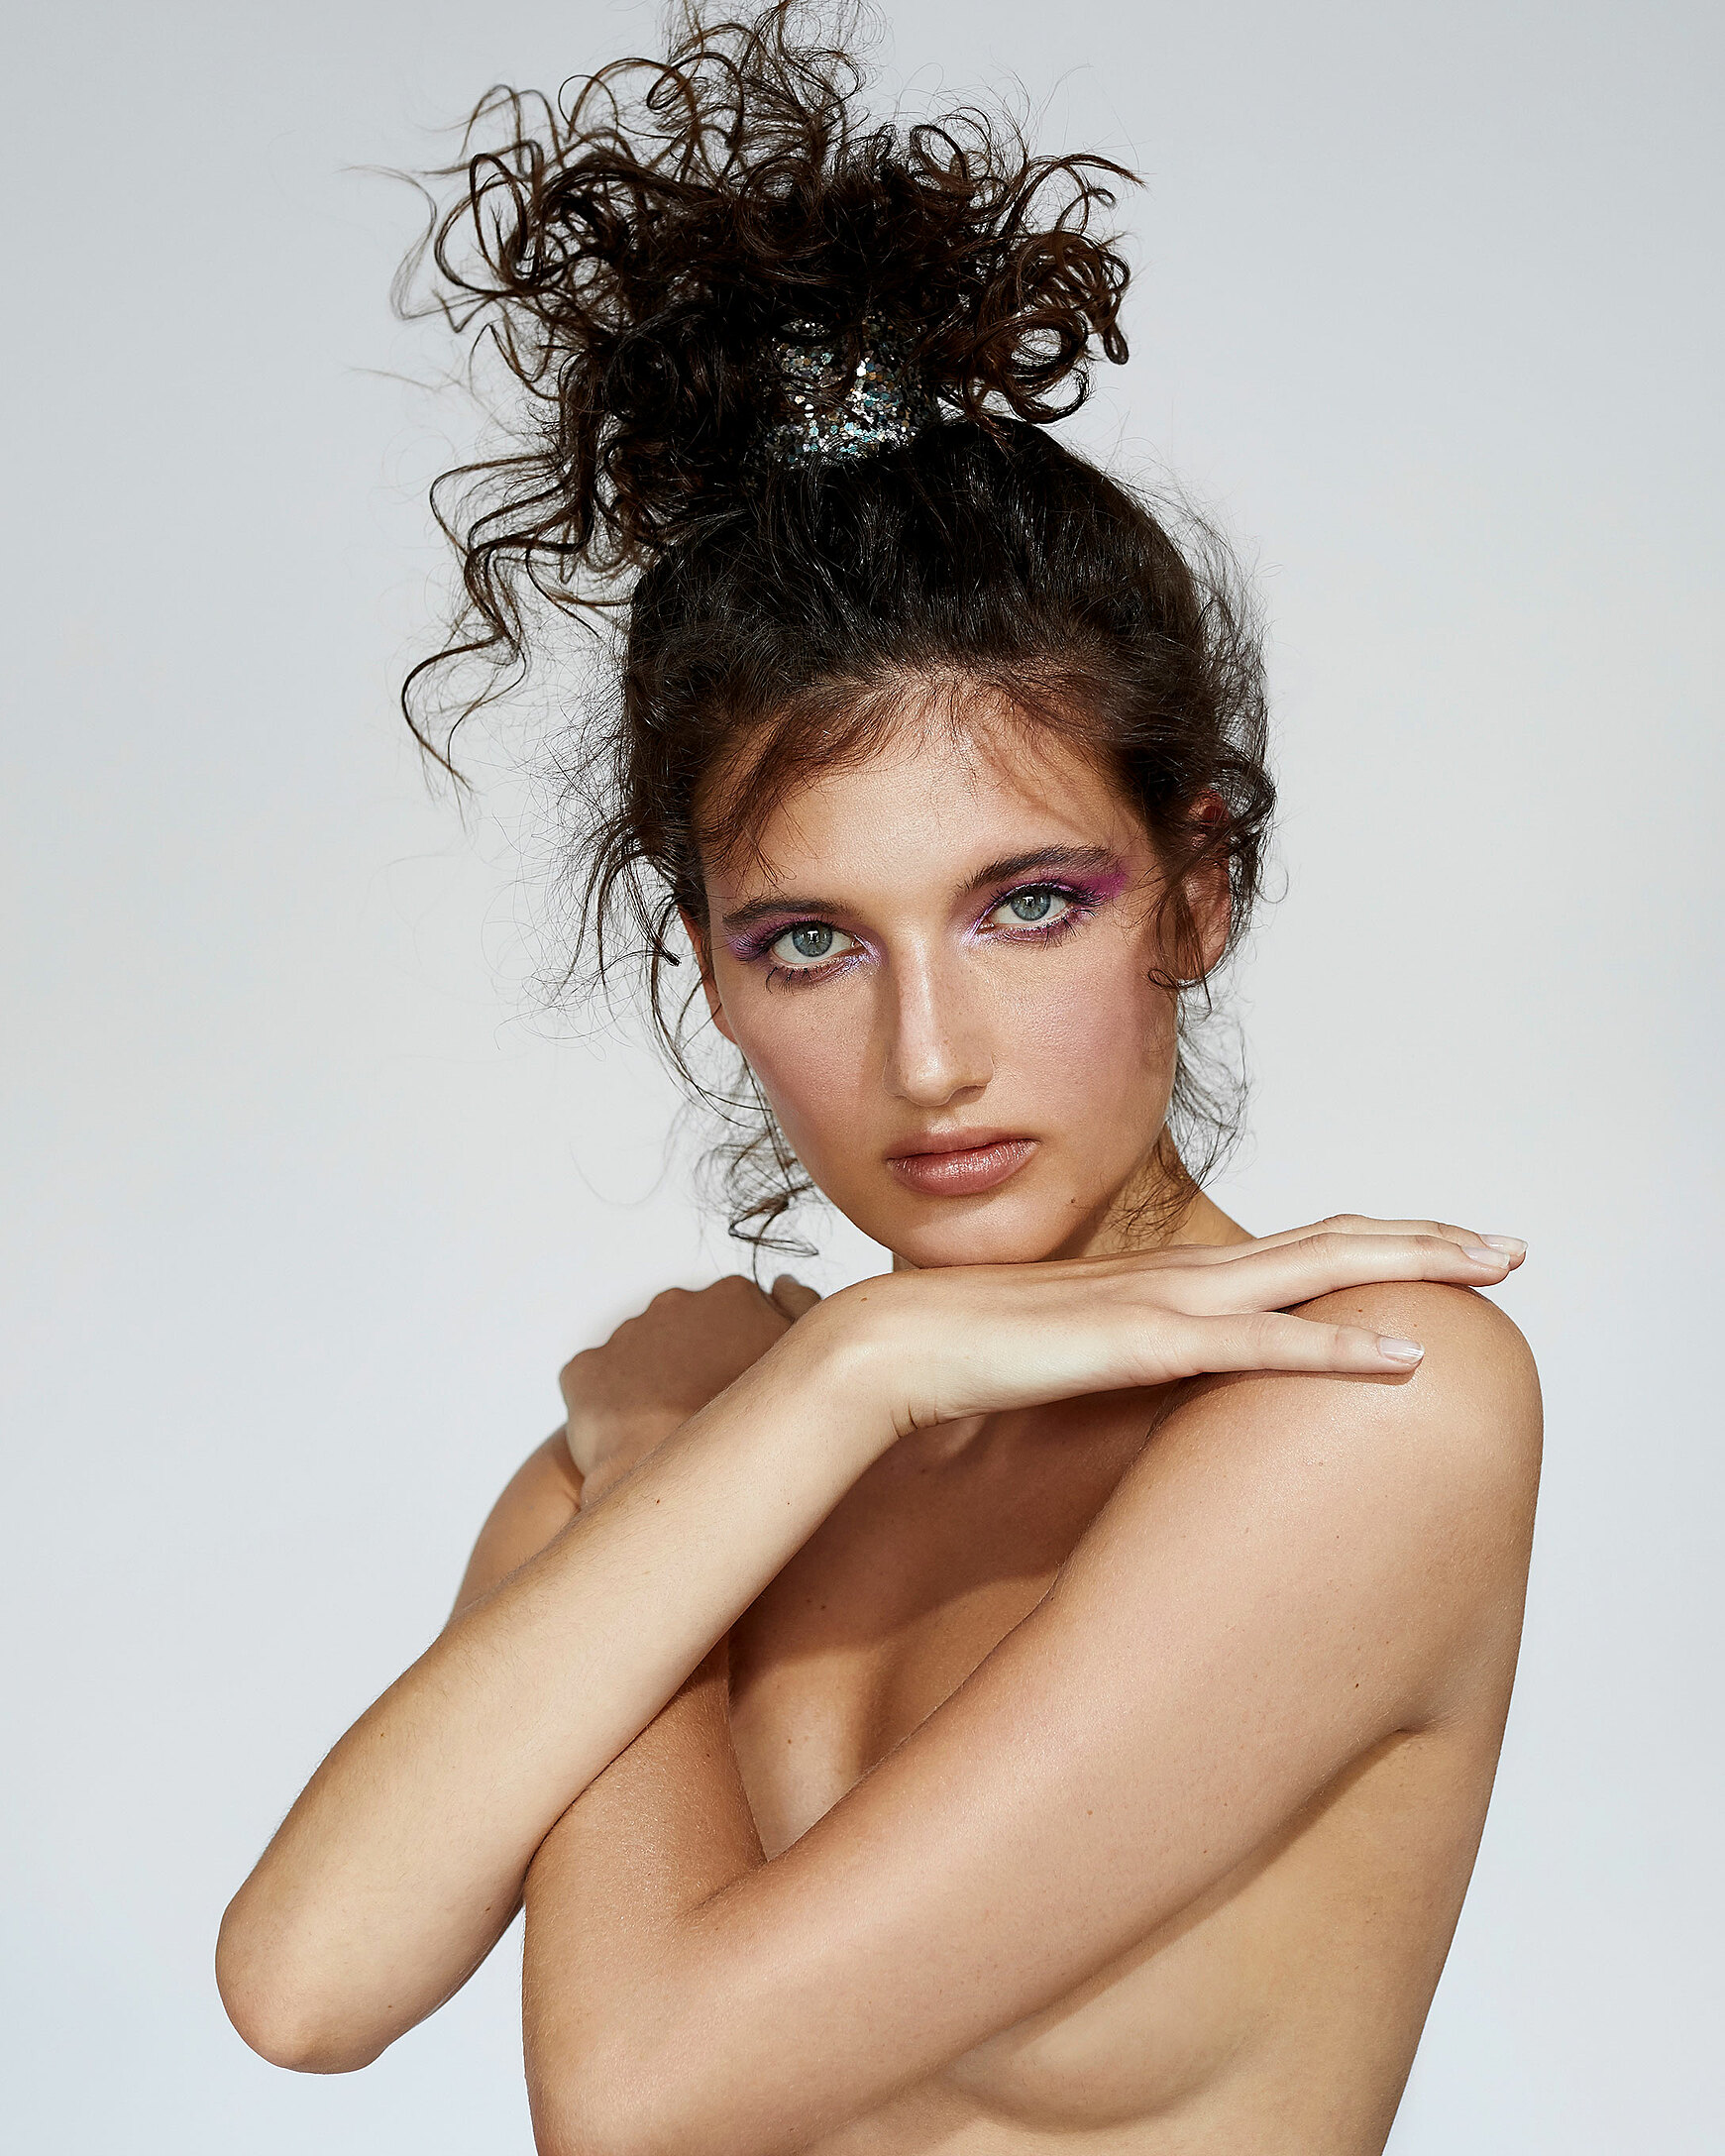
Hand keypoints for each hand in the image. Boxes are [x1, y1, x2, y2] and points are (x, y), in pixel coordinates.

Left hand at [562, 1273, 820, 1499]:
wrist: (688, 1481)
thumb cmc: (757, 1426)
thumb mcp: (809, 1356)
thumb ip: (804, 1306)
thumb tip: (784, 1283)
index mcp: (733, 1296)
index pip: (739, 1314)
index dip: (741, 1350)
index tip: (742, 1384)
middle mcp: (676, 1303)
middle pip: (688, 1329)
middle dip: (695, 1359)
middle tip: (707, 1410)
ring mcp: (625, 1335)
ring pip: (642, 1355)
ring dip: (653, 1383)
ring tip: (670, 1430)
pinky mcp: (585, 1370)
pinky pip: (597, 1383)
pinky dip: (611, 1405)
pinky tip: (632, 1436)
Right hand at [817, 1215, 1526, 1435]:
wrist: (893, 1347)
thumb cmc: (970, 1355)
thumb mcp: (1070, 1358)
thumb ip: (1120, 1359)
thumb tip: (1149, 1384)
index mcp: (1168, 1281)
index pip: (1294, 1250)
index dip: (1373, 1245)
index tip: (1440, 1251)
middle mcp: (1183, 1276)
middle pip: (1332, 1242)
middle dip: (1428, 1240)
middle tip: (1509, 1246)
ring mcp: (1168, 1303)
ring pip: (1320, 1270)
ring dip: (1416, 1266)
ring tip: (1495, 1267)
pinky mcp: (1146, 1343)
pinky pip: (1265, 1345)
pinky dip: (1342, 1346)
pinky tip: (1405, 1353)